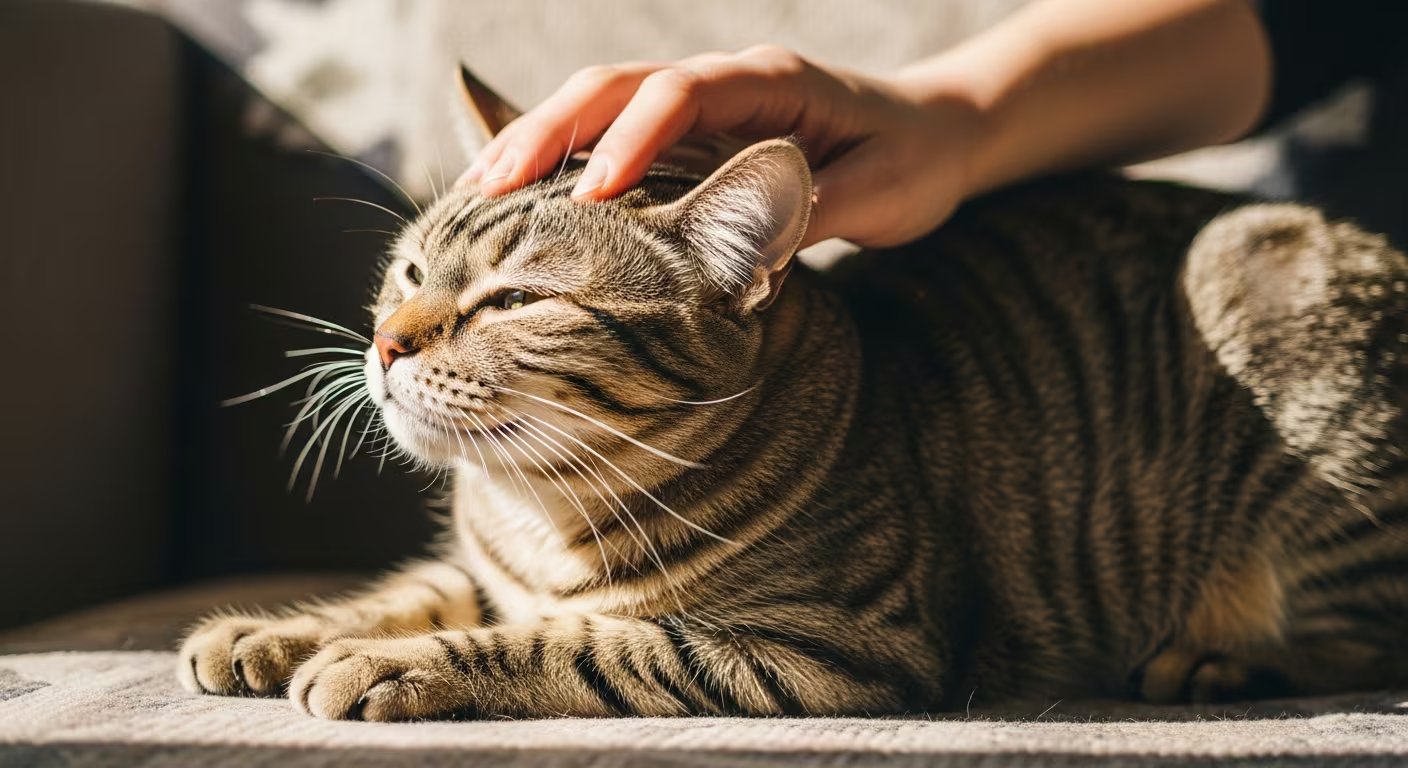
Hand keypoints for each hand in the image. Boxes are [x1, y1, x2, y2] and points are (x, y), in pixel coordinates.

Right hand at [462, 45, 984, 247]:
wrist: (934, 136)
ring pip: (601, 108)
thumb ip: (814, 209)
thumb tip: (749, 245)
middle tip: (488, 193)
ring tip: (475, 196)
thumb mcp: (882, 192)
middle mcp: (723, 85)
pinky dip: (564, 164)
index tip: (592, 198)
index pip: (683, 95)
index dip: (632, 139)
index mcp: (770, 84)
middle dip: (548, 132)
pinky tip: (519, 201)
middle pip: (616, 88)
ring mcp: (702, 108)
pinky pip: (614, 139)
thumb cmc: (913, 162)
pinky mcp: (692, 138)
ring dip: (537, 144)